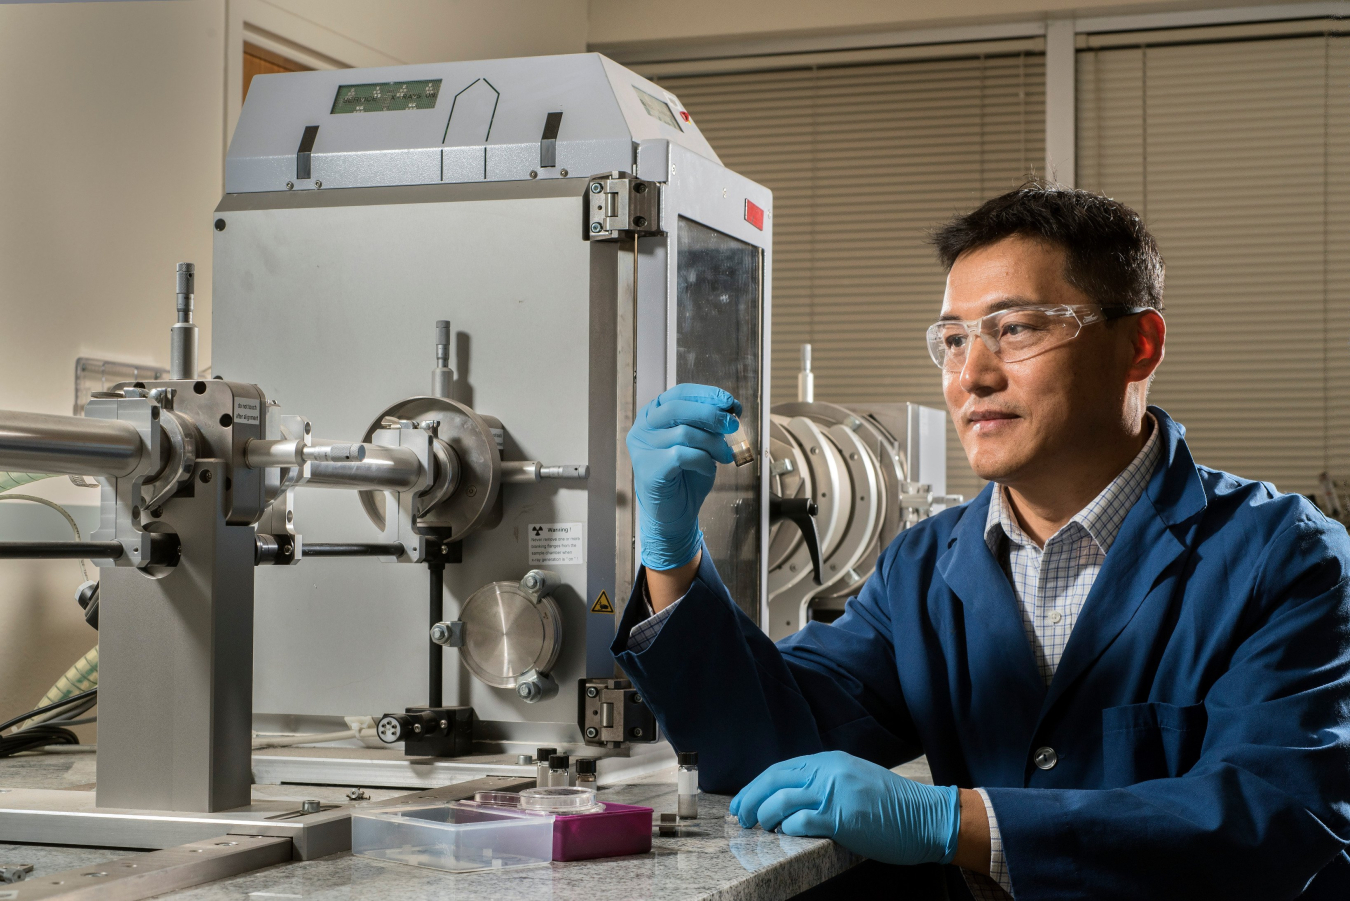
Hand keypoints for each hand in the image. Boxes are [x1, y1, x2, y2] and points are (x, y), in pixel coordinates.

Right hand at [627, 384, 740, 570]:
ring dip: (713, 443)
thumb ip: (710, 425)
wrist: (675, 514)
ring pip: (683, 433)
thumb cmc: (687, 476)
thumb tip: (732, 407)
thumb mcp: (702, 443)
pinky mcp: (648, 469)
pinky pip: (682, 455)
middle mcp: (643, 428)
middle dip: (710, 414)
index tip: (731, 402)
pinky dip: (703, 460)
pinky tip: (708, 469)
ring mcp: (642, 448)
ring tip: (725, 455)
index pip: (679, 394)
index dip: (707, 394)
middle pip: (677, 408)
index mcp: (653, 415)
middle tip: (733, 425)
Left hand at [729, 750, 960, 866]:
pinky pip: (803, 821)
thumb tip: (792, 796)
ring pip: (783, 800)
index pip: (781, 769)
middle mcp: (829, 771)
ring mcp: (836, 793)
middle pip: (775, 780)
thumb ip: (826, 781)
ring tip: (758, 828)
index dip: (756, 786)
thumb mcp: (854, 780)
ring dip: (765, 815)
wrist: (927, 816)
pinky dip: (789, 828)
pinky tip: (785, 834)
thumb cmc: (892, 805)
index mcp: (830, 761)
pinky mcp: (843, 817)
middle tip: (741, 816)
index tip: (742, 801)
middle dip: (751, 798)